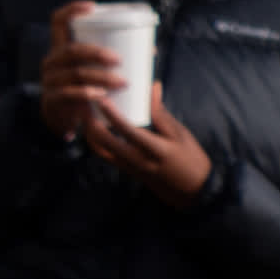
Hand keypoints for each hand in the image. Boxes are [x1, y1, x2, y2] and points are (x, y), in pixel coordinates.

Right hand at [38, 1, 125, 139]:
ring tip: (122, 82)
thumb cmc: (83, 89)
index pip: (57, 21)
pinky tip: (101, 96)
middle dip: (97, 53)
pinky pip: (69, 94)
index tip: (92, 7)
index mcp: (60, 48)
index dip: (72, 10)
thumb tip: (151, 50)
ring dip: (100, 76)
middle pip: (71, 50)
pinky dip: (86, 93)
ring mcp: (50, 80)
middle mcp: (51, 61)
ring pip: (75, 73)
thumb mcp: (90, 71)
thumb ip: (113, 60)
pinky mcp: (53, 100)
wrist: (62, 121)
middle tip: (119, 60)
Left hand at [83, 82, 212, 208]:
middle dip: (91, 122)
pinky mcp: (127, 171)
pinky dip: (96, 141)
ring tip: (86, 113)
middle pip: (105, 142)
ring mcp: (130, 168)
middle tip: (85, 103)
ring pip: (101, 150)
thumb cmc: (190, 159)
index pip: (128, 131)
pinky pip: (105, 155)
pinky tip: (95, 127)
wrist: (194, 192)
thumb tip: (152, 86)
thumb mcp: (180, 134)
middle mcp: (139, 161)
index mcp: (155, 150)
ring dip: (90, 132)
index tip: (101, 98)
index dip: (112, 114)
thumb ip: (161, 112)